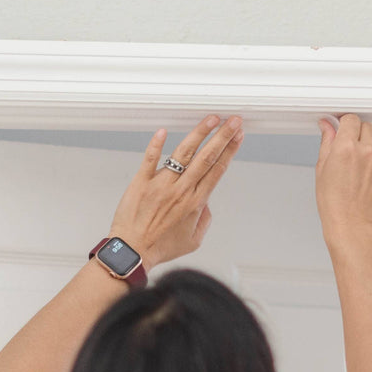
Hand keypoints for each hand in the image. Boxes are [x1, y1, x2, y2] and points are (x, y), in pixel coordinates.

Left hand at [108, 113, 243, 268]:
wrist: (133, 252)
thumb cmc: (159, 247)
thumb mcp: (193, 240)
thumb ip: (205, 219)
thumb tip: (206, 203)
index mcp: (195, 203)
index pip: (217, 170)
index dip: (229, 151)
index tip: (238, 137)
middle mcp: (181, 191)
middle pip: (206, 157)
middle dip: (223, 137)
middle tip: (233, 121)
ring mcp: (161, 184)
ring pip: (184, 154)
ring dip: (199, 134)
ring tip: (211, 120)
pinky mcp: (141, 183)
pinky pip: (150, 159)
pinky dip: (156, 144)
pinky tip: (163, 130)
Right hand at [315, 113, 371, 242]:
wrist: (352, 226)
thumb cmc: (334, 203)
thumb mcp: (323, 169)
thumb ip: (327, 142)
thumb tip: (327, 126)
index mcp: (346, 148)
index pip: (351, 119)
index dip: (345, 123)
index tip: (343, 129)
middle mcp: (367, 152)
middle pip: (367, 127)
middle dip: (358, 134)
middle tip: (351, 149)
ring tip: (362, 163)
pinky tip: (370, 175)